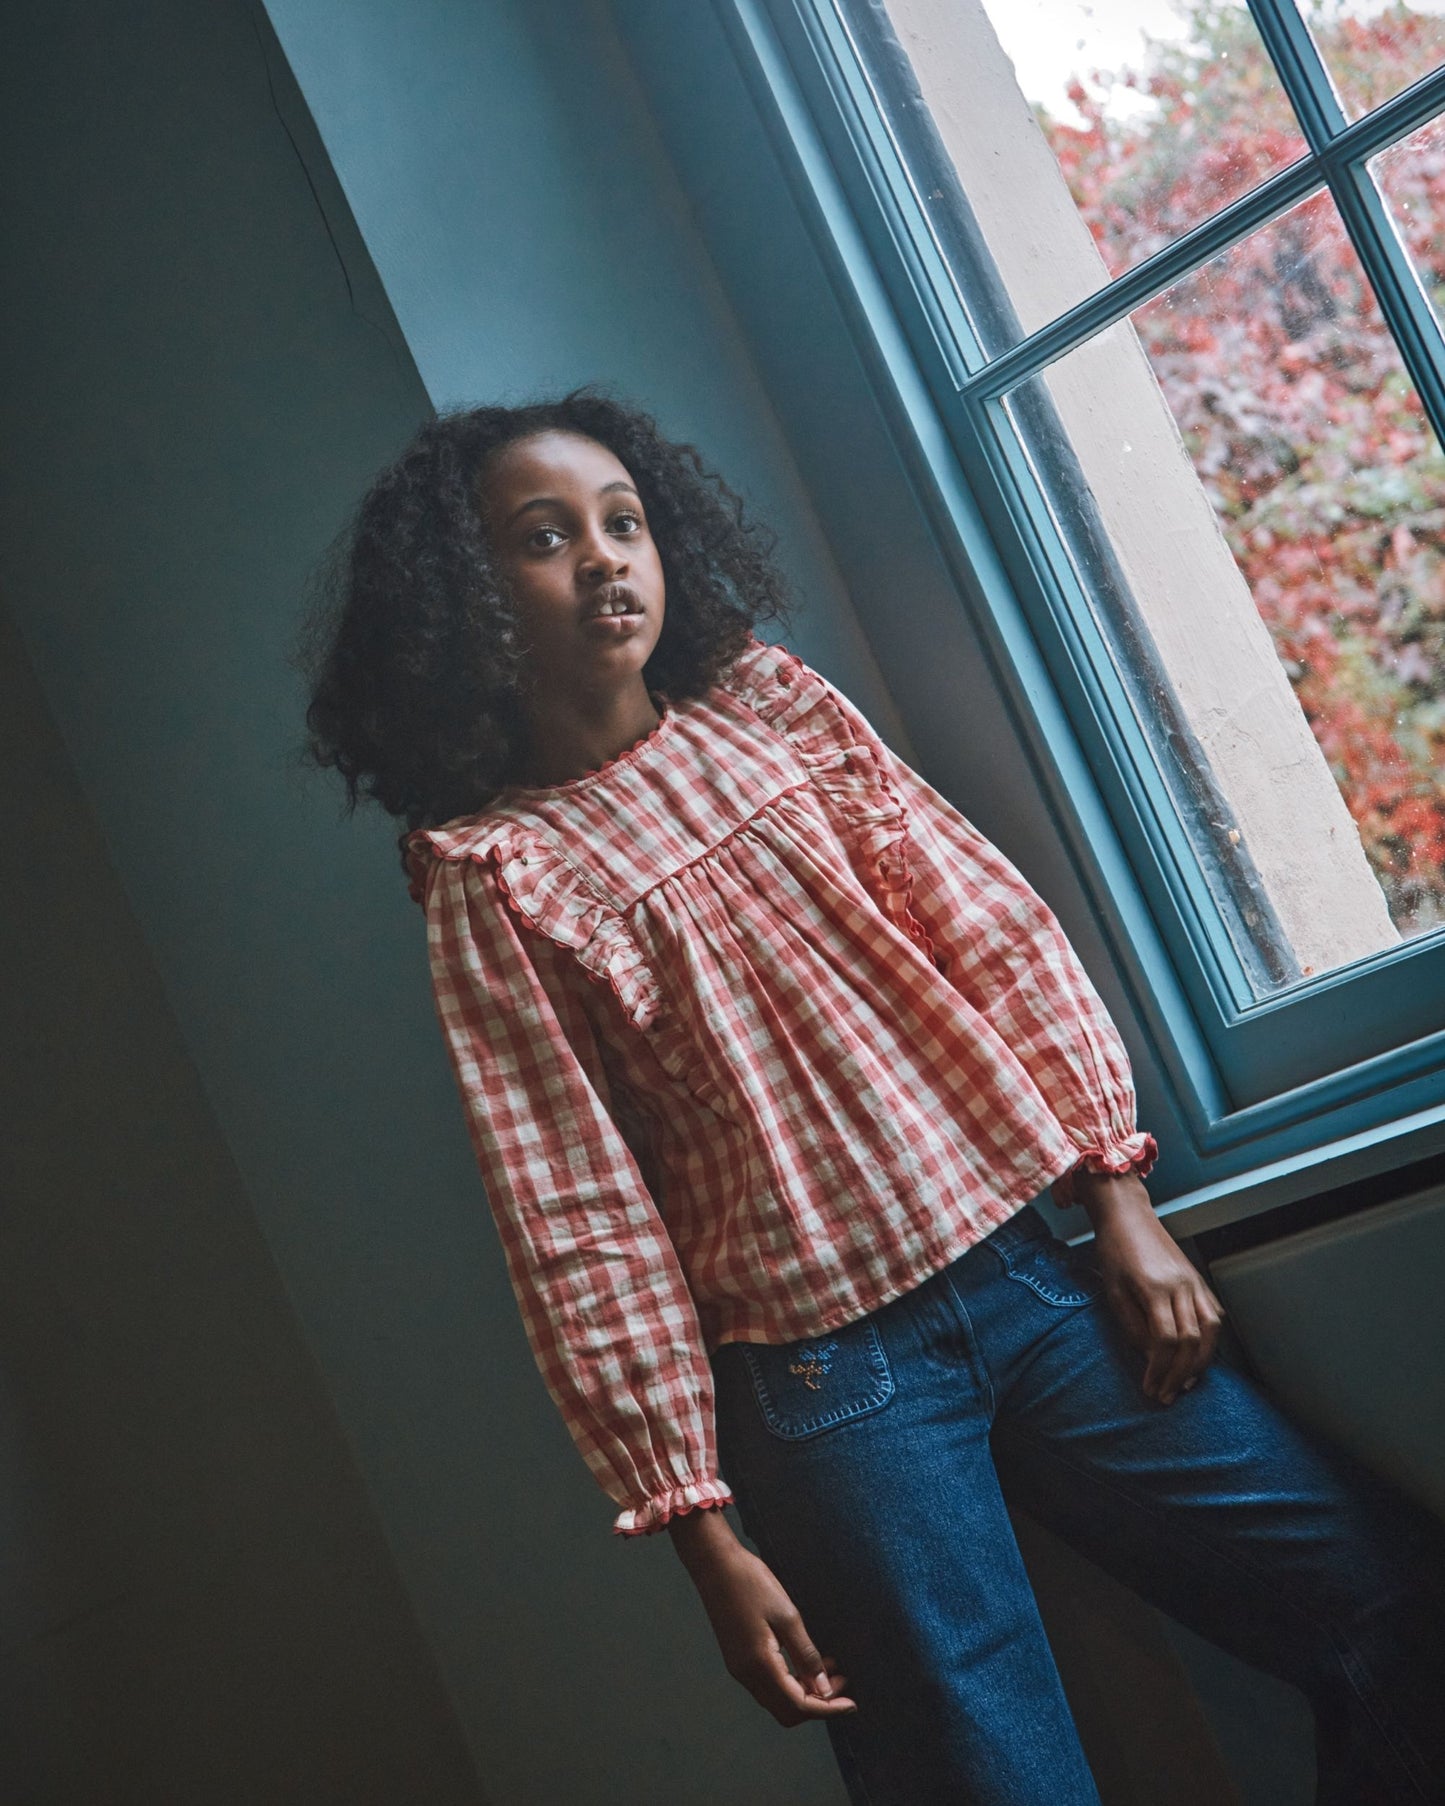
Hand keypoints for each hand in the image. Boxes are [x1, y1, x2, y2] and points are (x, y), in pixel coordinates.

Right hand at [670, 1507, 857, 1725]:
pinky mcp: (738, 1659)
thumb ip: (806, 1655)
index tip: (851, 1704)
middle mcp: (746, 1675)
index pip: (799, 1705)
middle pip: (786, 1711)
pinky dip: (790, 1681)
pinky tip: (804, 1661)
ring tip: (828, 1670)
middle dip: (817, 1703)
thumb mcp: (787, 1616)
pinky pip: (767, 1684)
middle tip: (840, 1684)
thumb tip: (823, 1689)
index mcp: (759, 1666)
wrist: (715, 1565)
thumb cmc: (752, 1584)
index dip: (827, 1708)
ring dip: (804, 1692)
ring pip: (777, 1699)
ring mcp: (739, 1669)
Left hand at [1075, 1171, 1224, 1405]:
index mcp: (1154, 1288)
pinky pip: (1214, 1314)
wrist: (1127, 1215)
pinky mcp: (1198, 1279)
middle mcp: (1181, 1285)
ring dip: (1201, 1362)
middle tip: (1167, 1394)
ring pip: (1211, 1330)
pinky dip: (1211, 1340)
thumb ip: (1132, 1325)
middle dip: (1180, 1374)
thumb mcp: (1113, 1289)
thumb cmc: (1114, 1250)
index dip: (1159, 1369)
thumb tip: (1149, 1357)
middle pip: (1192, 1340)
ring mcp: (1194, 1281)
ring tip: (1185, 1382)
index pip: (1166, 1340)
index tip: (1150, 1388)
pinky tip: (1199, 1355)